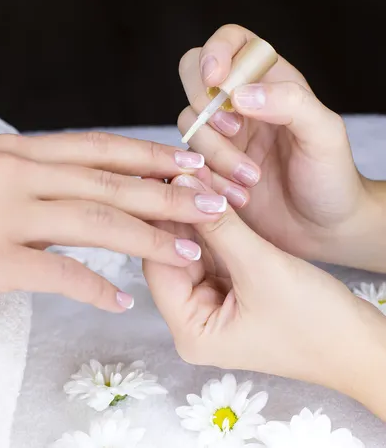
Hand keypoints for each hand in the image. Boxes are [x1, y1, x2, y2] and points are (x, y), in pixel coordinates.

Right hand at [0, 132, 228, 315]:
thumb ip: (34, 180)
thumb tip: (81, 188)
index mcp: (18, 150)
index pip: (100, 149)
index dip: (152, 157)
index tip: (194, 166)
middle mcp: (17, 174)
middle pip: (111, 182)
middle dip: (170, 194)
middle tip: (217, 204)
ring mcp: (5, 215)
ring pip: (97, 222)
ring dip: (151, 238)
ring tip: (192, 251)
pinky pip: (58, 274)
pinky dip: (95, 289)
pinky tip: (122, 301)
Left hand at [143, 177, 385, 419]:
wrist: (360, 343)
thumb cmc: (316, 319)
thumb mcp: (261, 267)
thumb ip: (220, 227)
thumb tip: (185, 186)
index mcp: (189, 332)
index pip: (158, 267)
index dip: (160, 221)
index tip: (164, 180)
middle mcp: (191, 322)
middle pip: (172, 258)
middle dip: (180, 218)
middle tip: (181, 174)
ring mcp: (210, 308)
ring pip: (192, 253)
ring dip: (197, 220)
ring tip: (195, 179)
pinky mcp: (228, 295)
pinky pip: (212, 255)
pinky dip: (215, 231)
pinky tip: (213, 199)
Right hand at [178, 24, 378, 268]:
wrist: (321, 229)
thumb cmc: (330, 177)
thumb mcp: (323, 133)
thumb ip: (289, 102)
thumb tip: (238, 93)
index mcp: (269, 82)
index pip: (230, 43)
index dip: (215, 53)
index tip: (217, 81)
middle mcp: (239, 104)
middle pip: (193, 78)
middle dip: (206, 106)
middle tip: (233, 131)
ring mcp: (220, 137)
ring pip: (189, 125)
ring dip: (214, 154)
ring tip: (249, 181)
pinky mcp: (207, 168)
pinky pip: (188, 162)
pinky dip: (208, 179)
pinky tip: (237, 197)